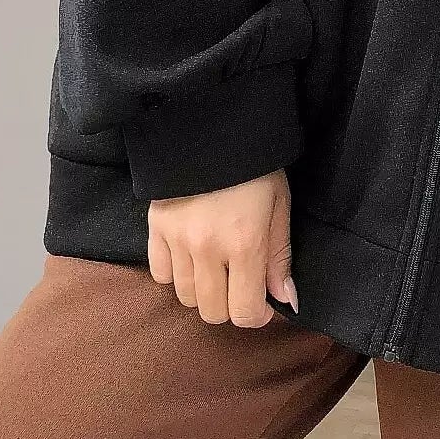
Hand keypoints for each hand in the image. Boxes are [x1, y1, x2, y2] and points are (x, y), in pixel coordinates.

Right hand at [147, 168, 298, 326]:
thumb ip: (280, 255)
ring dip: (204, 290)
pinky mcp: (155, 227)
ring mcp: (177, 240)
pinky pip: (159, 273)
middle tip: (240, 283)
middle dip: (230, 305)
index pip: (245, 311)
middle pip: (212, 312)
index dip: (258, 316)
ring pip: (185, 296)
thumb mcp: (279, 203)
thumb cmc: (255, 164)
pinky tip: (190, 255)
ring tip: (216, 266)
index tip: (263, 302)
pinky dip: (175, 273)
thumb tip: (284, 299)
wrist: (213, 122)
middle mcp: (207, 249)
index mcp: (245, 244)